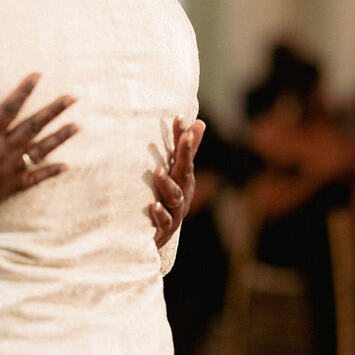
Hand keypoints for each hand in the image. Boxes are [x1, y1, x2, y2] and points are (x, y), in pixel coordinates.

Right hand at [0, 73, 77, 266]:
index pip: (9, 108)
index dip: (24, 91)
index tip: (37, 76)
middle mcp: (0, 152)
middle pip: (33, 126)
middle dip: (53, 110)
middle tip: (72, 98)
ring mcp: (6, 172)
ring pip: (39, 151)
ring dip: (59, 138)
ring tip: (76, 126)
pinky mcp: (7, 189)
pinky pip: (33, 179)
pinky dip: (50, 172)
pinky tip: (65, 166)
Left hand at [149, 117, 205, 247]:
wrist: (160, 238)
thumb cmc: (168, 200)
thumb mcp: (177, 174)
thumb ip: (185, 150)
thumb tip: (200, 122)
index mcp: (184, 178)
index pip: (185, 153)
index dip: (183, 136)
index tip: (179, 117)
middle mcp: (183, 192)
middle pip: (185, 170)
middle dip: (185, 152)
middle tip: (185, 136)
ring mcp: (176, 210)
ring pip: (174, 196)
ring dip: (166, 183)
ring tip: (157, 171)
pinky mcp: (165, 229)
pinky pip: (165, 221)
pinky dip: (160, 214)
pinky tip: (154, 206)